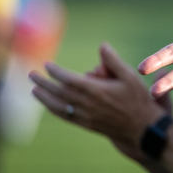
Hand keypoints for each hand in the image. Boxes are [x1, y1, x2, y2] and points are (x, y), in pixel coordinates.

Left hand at [30, 43, 167, 152]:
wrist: (142, 127)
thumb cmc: (138, 99)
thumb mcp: (130, 76)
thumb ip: (114, 60)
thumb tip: (102, 45)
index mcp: (96, 90)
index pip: (69, 79)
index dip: (56, 72)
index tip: (47, 65)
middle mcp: (87, 104)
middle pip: (59, 92)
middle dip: (44, 83)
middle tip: (31, 74)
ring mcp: (86, 116)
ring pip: (59, 106)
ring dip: (44, 98)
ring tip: (33, 90)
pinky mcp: (87, 125)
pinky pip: (66, 117)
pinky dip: (54, 110)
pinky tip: (49, 105)